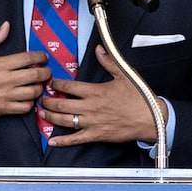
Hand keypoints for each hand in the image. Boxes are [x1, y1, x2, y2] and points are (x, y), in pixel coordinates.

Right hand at [0, 22, 49, 121]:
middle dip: (45, 72)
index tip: (43, 57)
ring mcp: (4, 96)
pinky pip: (25, 108)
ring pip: (33, 93)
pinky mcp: (2, 109)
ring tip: (39, 84)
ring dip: (40, 87)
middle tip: (46, 71)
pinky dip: (31, 102)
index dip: (40, 57)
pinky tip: (29, 97)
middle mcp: (3, 81)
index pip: (27, 59)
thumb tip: (7, 26)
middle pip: (35, 76)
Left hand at [44, 45, 166, 147]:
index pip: (68, 86)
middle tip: (40, 97)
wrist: (151, 118)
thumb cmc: (139, 97)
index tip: (49, 82)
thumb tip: (98, 49)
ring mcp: (92, 122)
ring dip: (50, 116)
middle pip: (61, 103)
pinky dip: (62, 141)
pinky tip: (52, 141)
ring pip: (64, 120)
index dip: (55, 84)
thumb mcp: (124, 74)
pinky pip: (76, 139)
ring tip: (42, 112)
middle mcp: (90, 107)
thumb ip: (108, 61)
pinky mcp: (96, 135)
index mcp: (95, 91)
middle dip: (47, 100)